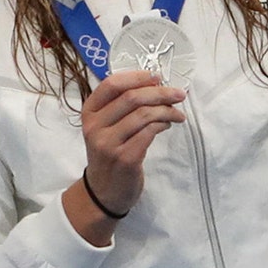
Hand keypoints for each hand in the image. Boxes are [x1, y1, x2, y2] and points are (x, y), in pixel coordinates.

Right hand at [63, 70, 185, 244]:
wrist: (104, 190)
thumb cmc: (109, 153)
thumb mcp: (105, 127)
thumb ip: (120, 106)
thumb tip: (154, 84)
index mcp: (89, 112)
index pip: (111, 84)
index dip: (136, 77)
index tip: (156, 77)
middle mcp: (95, 126)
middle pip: (131, 98)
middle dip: (160, 92)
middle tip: (178, 94)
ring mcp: (108, 143)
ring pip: (143, 115)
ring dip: (166, 110)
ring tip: (177, 113)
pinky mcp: (125, 158)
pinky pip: (149, 133)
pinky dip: (163, 124)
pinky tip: (168, 124)